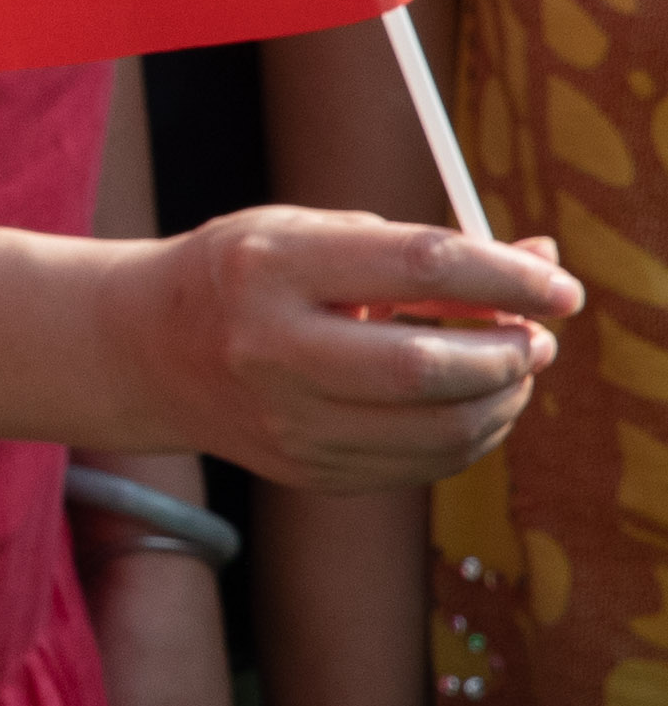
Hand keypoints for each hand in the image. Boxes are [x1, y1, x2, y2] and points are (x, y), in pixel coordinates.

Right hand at [117, 206, 570, 490]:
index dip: (505, 277)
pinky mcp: (309, 470)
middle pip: (427, 366)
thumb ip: (420, 249)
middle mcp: (271, 350)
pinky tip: (469, 403)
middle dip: (508, 353)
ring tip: (510, 369)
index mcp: (270, 267)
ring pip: (439, 429)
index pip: (417, 265)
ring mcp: (287, 422)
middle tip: (537, 338)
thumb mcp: (314, 235)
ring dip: (502, 399)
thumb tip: (541, 262)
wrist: (146, 350)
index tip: (559, 285)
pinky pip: (423, 463)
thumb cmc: (245, 275)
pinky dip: (469, 433)